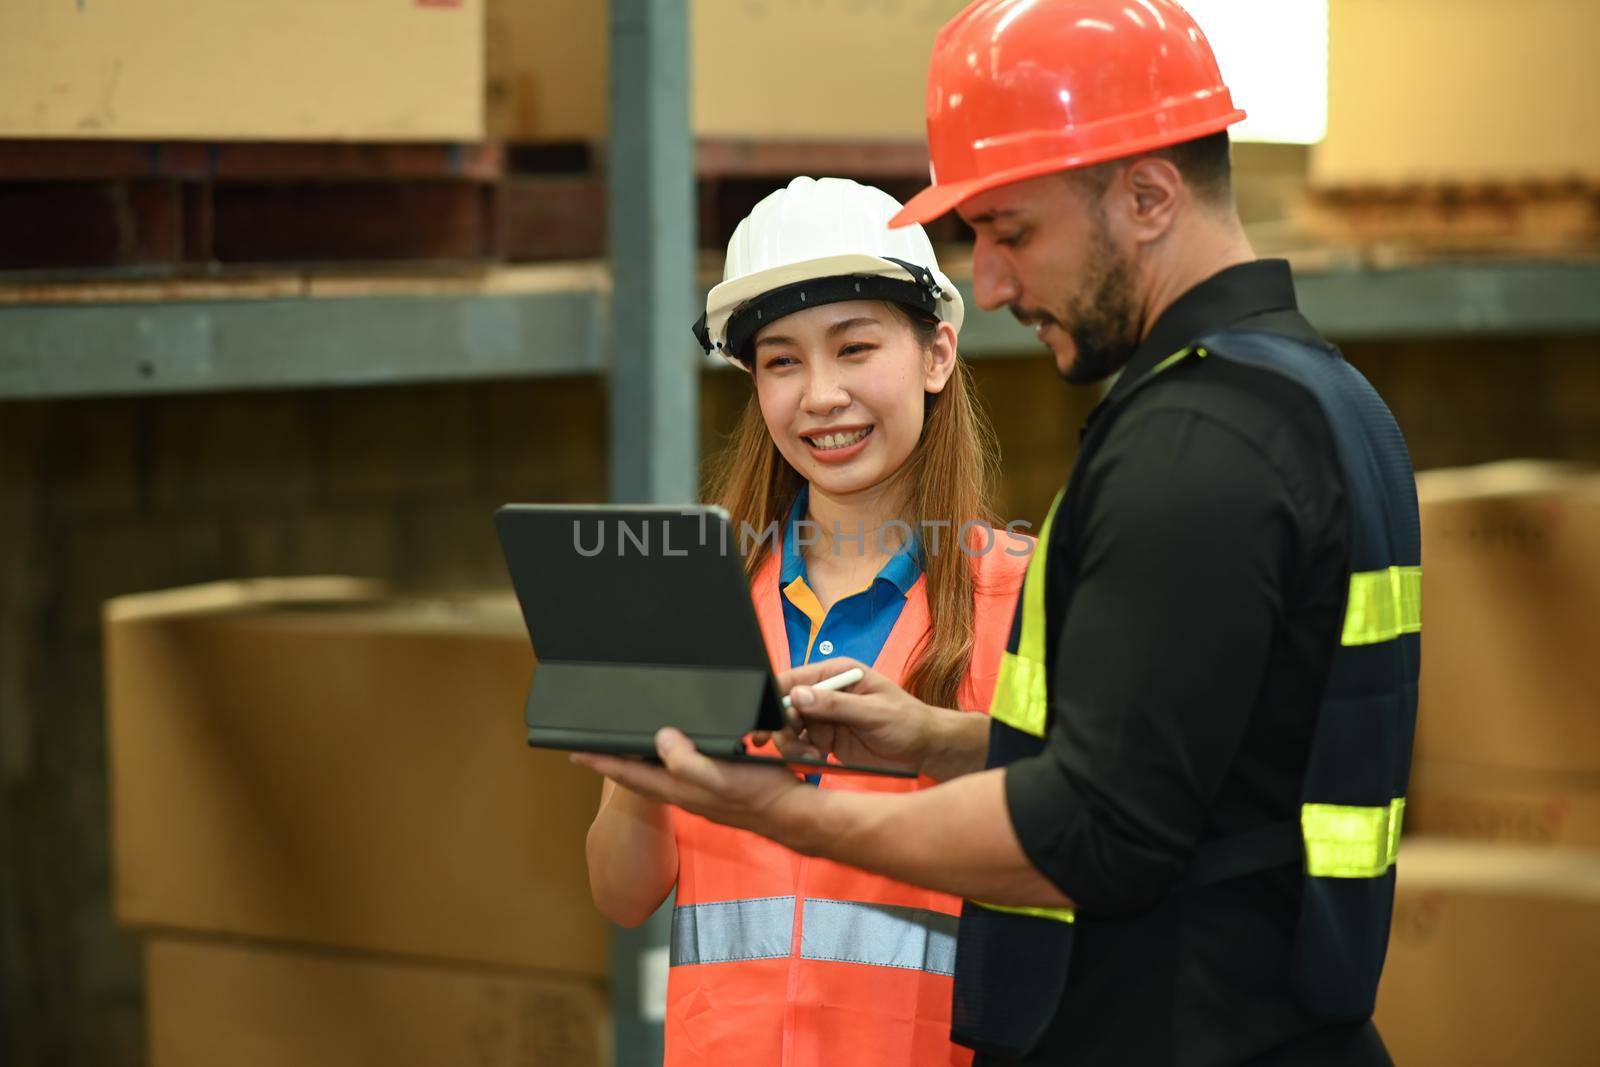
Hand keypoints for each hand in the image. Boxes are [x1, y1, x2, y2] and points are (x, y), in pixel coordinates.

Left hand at [572, 728, 809, 839]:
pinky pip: (675, 772)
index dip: (600, 761)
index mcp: (679, 789)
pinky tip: (665, 751)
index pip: (629, 774)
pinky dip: (660, 760)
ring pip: (654, 775)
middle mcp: (682, 792)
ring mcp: (696, 792)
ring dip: (632, 761)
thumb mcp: (724, 776)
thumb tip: (661, 739)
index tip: (574, 750)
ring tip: (615, 747)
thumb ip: (689, 762)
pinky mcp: (711, 788)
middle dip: (609, 762)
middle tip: (586, 748)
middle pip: (635, 776)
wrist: (792, 814)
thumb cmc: (761, 796)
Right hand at [767, 658, 941, 774]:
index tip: (768, 716)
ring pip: (789, 729)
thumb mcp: (874, 712)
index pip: (796, 678)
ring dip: (792, 745)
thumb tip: (798, 696)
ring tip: (812, 758)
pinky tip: (817, 762)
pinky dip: (802, 756)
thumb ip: (836, 705)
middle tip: (787, 744)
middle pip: (786, 706)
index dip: (777, 696)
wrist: (923, 749)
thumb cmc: (908, 721)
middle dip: (782, 726)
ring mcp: (824, 717)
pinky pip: (800, 746)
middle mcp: (826, 692)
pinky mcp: (824, 739)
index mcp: (838, 673)